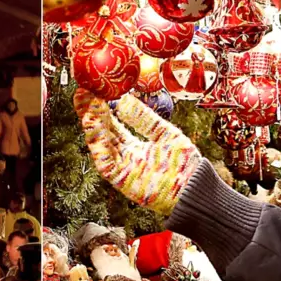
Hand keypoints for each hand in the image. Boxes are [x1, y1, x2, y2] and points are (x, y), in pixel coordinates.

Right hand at [74, 89, 200, 214]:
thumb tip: (123, 100)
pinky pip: (103, 159)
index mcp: (135, 148)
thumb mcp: (165, 133)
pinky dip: (97, 141)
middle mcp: (125, 158)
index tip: (95, 92)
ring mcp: (122, 169)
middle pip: (102, 134)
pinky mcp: (121, 180)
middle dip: (90, 113)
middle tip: (83, 92)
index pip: (112, 127)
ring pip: (99, 145)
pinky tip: (94, 122)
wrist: (197, 188)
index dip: (102, 111)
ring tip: (86, 101)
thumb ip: (144, 119)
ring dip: (91, 123)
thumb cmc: (186, 165)